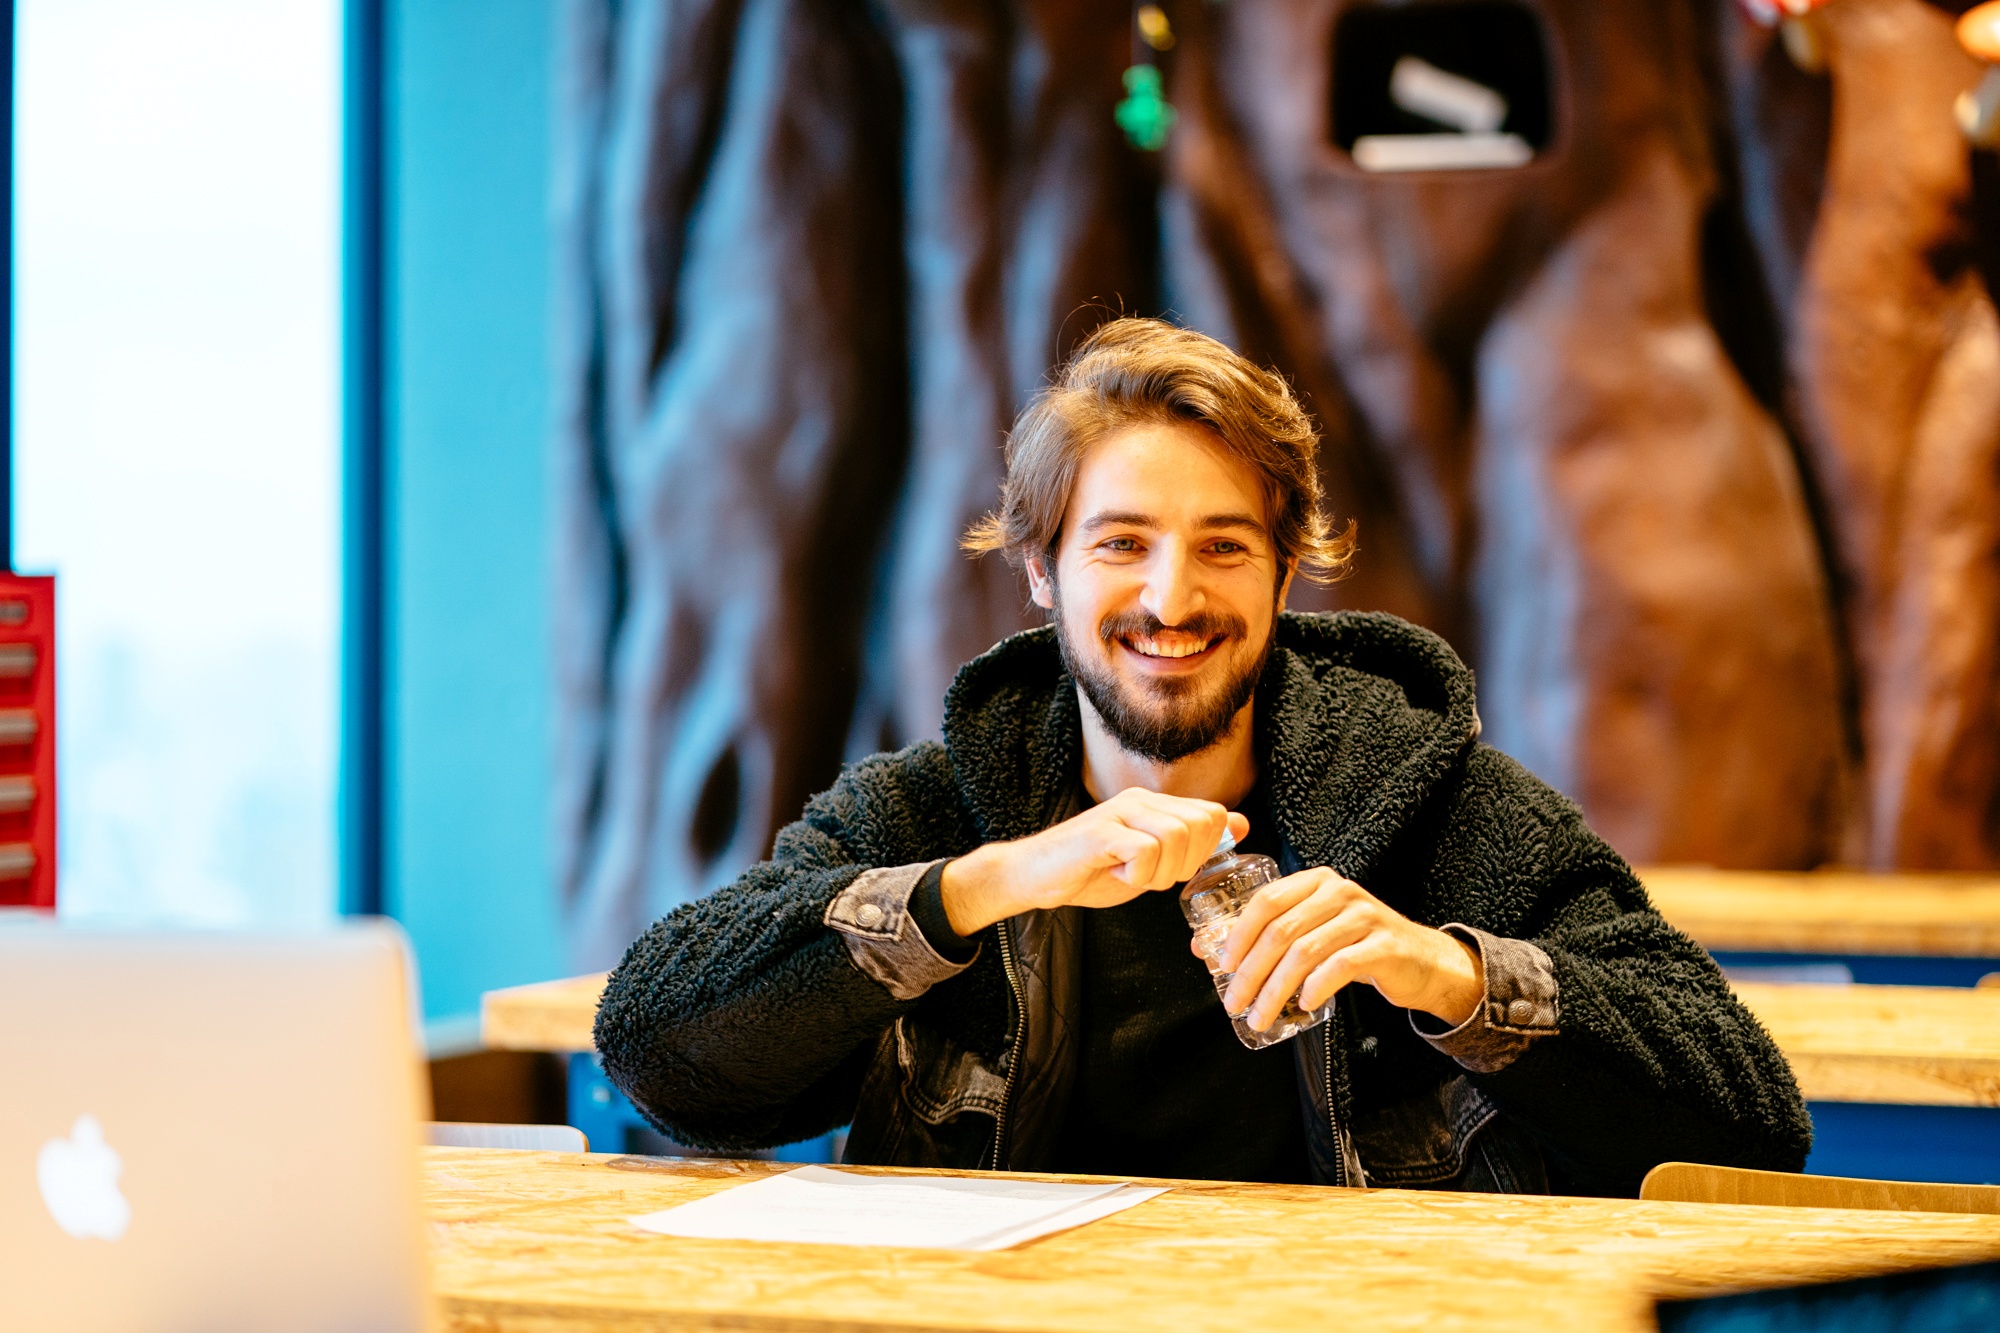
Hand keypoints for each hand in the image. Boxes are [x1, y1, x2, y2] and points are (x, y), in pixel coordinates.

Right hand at [941, 789, 1250, 935]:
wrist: (1033, 877)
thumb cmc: (1089, 871)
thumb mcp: (1151, 861)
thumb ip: (1190, 844)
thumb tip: (1240, 823)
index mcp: (1154, 804)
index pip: (1213, 814)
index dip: (1205, 851)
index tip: (1173, 870)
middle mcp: (1139, 799)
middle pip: (1202, 823)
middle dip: (1187, 862)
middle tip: (1152, 875)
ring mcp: (1120, 812)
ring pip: (1177, 836)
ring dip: (1162, 872)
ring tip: (1132, 875)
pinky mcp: (1101, 832)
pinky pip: (1145, 851)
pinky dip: (1138, 875)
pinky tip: (1117, 874)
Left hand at [1201, 868, 1483, 1030]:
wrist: (1420, 961)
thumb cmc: (1356, 946)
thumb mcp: (1314, 931)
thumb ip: (1271, 934)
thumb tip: (1202, 950)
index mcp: (1316, 881)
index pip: (1266, 901)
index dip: (1238, 934)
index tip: (1220, 966)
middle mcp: (1339, 891)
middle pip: (1281, 931)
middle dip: (1251, 971)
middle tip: (1234, 1002)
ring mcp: (1364, 916)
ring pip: (1305, 952)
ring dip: (1276, 990)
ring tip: (1260, 1016)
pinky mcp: (1384, 945)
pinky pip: (1341, 966)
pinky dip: (1316, 986)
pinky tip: (1304, 1004)